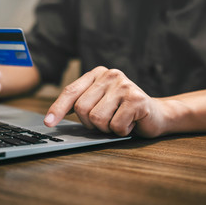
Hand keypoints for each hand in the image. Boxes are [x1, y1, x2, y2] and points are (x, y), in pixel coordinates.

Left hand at [44, 66, 171, 137]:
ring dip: (106, 128)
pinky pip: (115, 126)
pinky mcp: (136, 98)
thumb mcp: (99, 102)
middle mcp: (109, 75)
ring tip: (118, 120)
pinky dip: (121, 131)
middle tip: (106, 120)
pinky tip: (130, 123)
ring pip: (97, 119)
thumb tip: (51, 117)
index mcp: (97, 73)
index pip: (71, 91)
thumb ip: (80, 103)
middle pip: (81, 108)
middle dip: (91, 123)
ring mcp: (124, 85)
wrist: (156, 114)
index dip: (58, 108)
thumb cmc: (122, 111)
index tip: (49, 123)